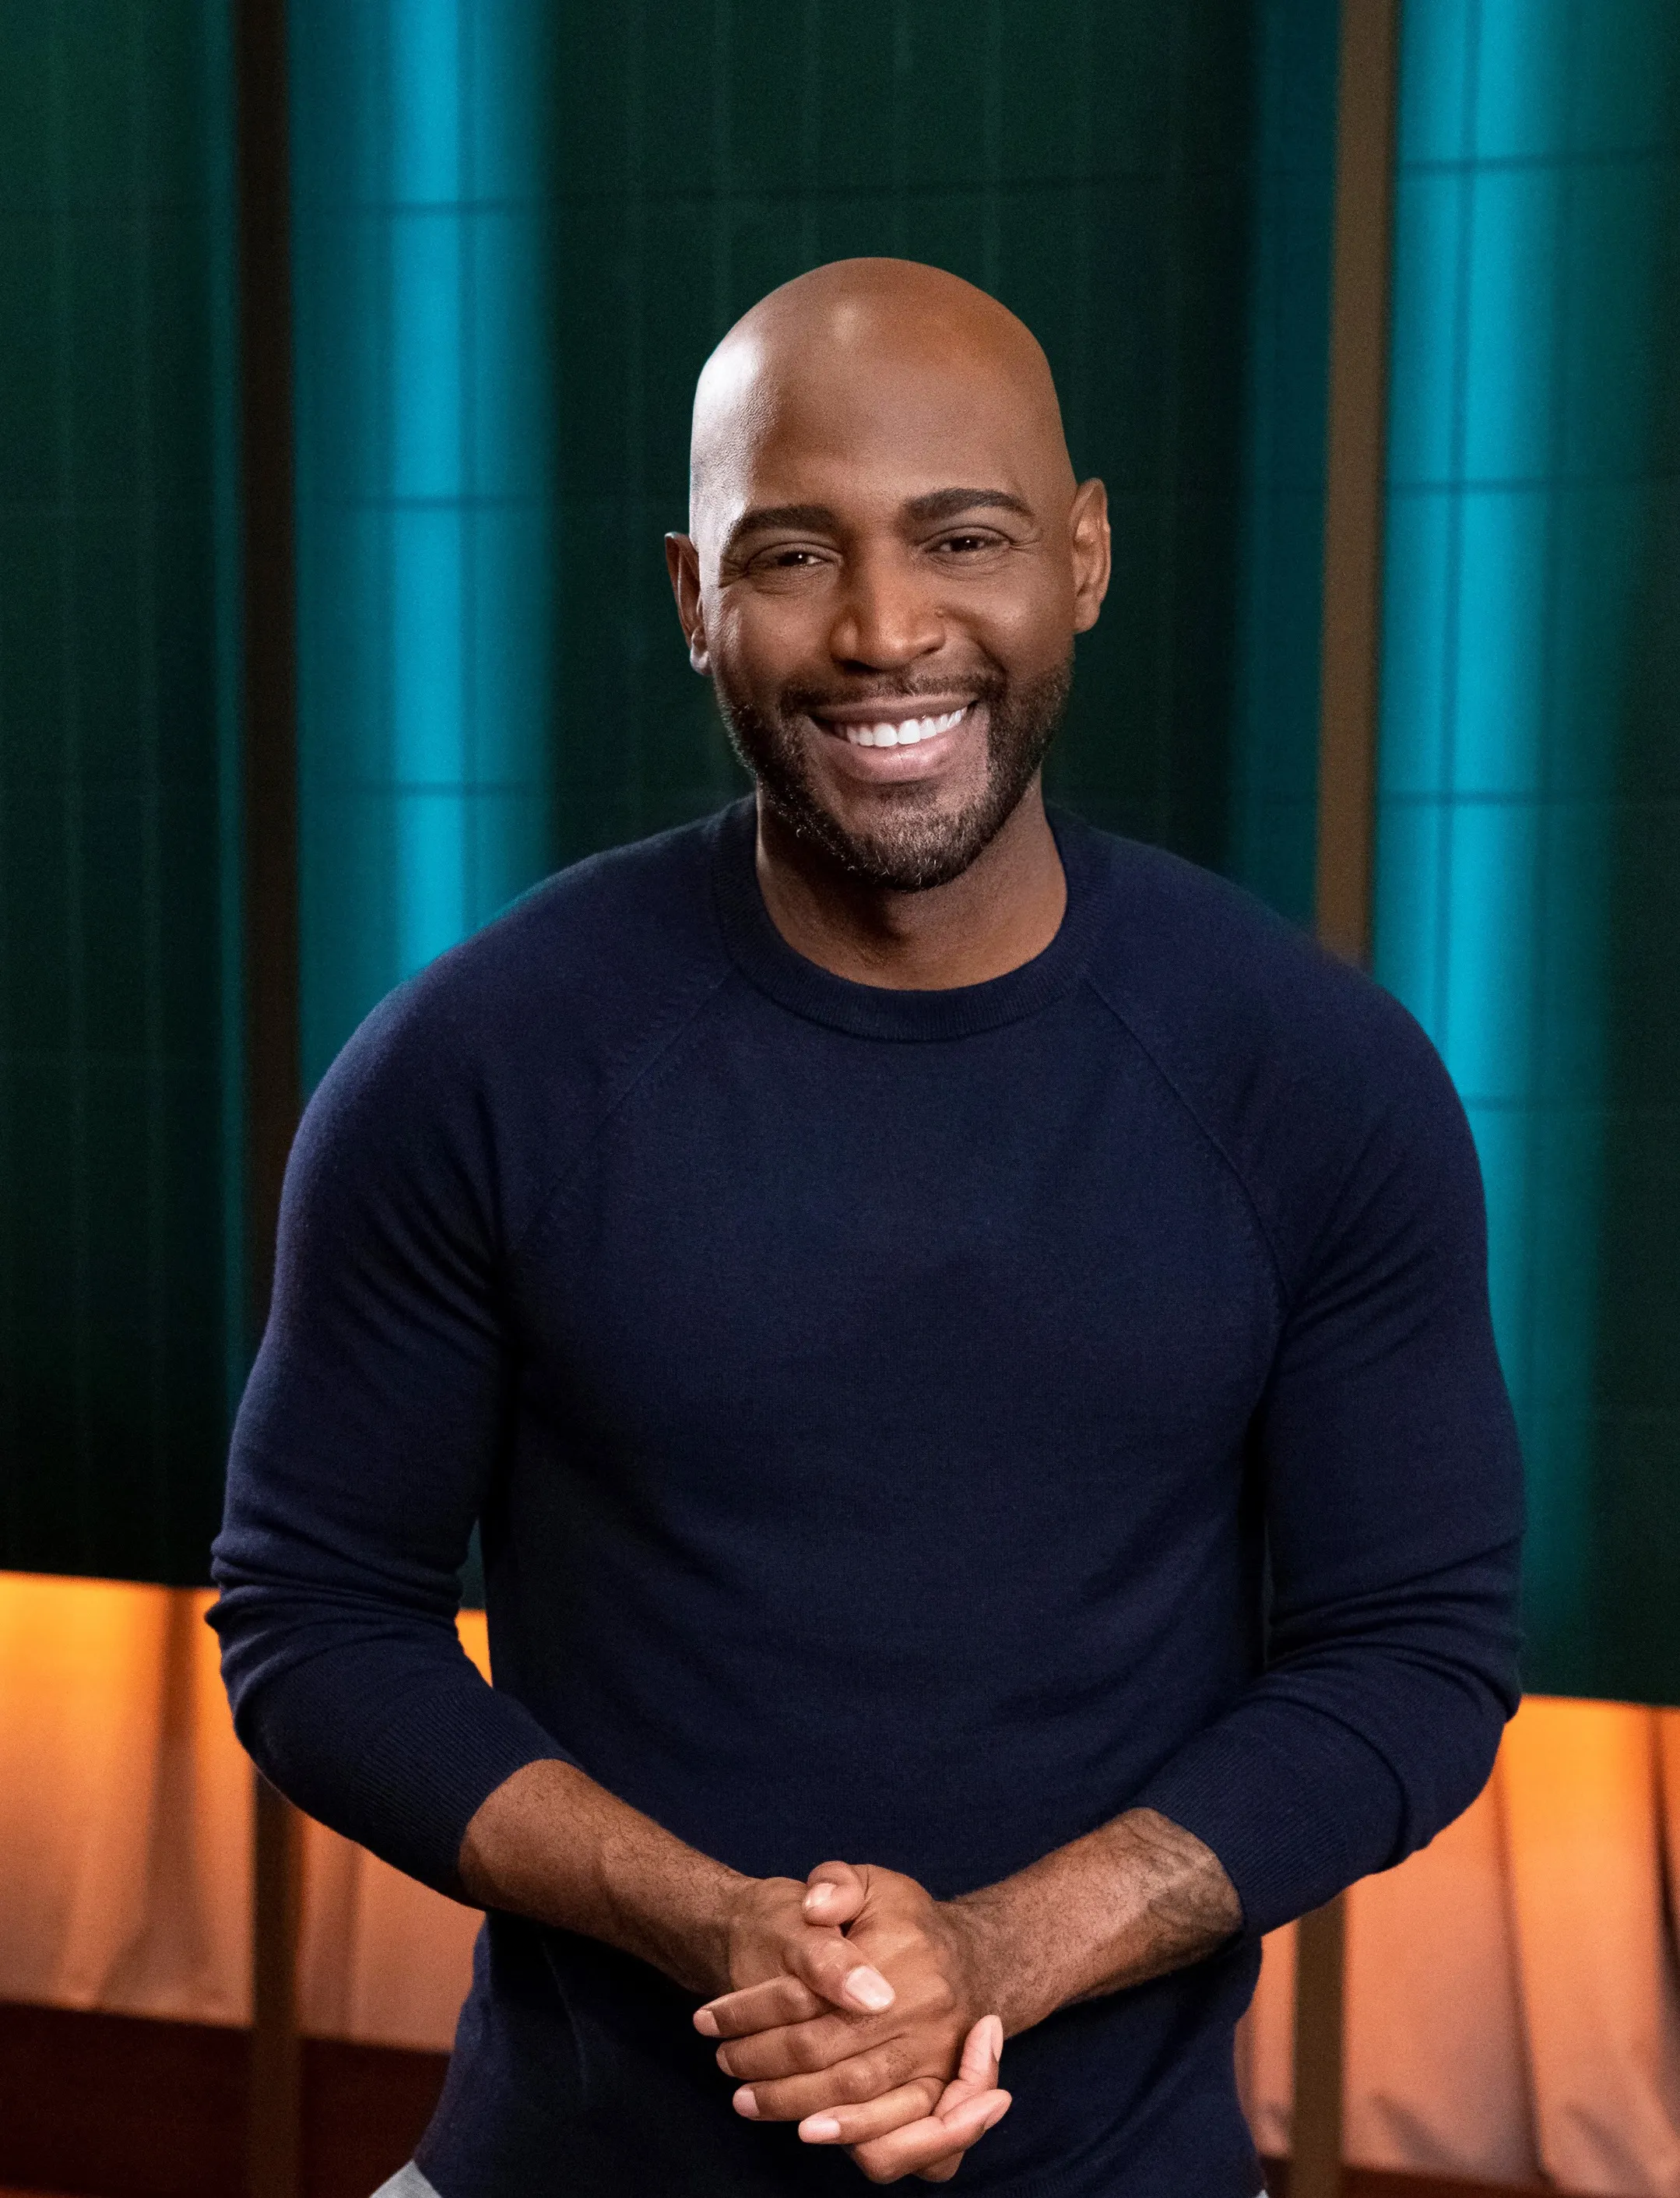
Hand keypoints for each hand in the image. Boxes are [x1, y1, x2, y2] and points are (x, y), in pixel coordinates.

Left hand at [696, 1861, 1010, 2182]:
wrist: (973, 1961)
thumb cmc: (906, 1921)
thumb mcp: (873, 1883)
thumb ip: (837, 1883)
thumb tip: (814, 1906)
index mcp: (900, 1957)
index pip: (808, 1995)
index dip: (751, 2011)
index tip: (709, 2018)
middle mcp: (921, 2011)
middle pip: (826, 2052)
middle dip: (763, 2062)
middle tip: (723, 2062)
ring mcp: (936, 2055)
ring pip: (854, 2095)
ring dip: (793, 2104)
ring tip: (746, 2100)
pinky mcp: (942, 2090)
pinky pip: (897, 2130)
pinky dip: (851, 2136)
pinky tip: (809, 2131)